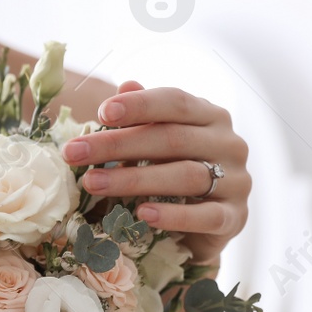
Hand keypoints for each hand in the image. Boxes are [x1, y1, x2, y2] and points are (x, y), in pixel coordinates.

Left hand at [62, 81, 251, 265]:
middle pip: (172, 139)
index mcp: (210, 116)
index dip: (139, 105)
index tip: (101, 113)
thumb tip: (125, 85)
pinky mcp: (235, 217)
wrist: (207, 227)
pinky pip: (205, 216)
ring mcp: (237, 181)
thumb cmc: (176, 173)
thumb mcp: (160, 142)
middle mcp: (229, 143)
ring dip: (134, 180)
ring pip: (185, 176)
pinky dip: (173, 216)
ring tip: (93, 183)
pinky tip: (142, 214)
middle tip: (75, 153)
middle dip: (118, 145)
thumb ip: (146, 116)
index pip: (175, 102)